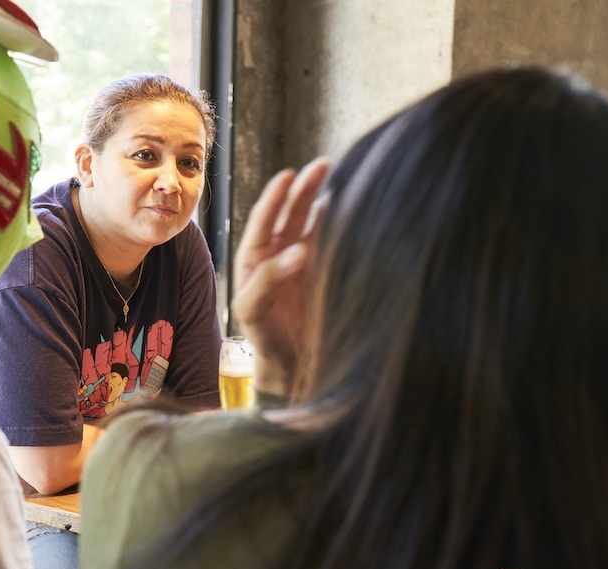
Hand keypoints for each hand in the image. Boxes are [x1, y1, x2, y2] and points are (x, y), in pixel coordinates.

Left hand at [231, 157, 328, 395]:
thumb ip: (269, 279)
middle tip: (322, 166)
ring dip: (325, 201)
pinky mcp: (325, 270)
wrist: (289, 363)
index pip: (264, 220)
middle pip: (291, 213)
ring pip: (314, 222)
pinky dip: (341, 225)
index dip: (275, 197)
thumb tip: (298, 251)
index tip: (288, 176)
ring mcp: (303, 260)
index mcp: (255, 258)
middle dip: (305, 189)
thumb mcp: (254, 308)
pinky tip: (354, 210)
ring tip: (342, 178)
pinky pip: (332, 242)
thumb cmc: (263, 335)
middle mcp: (279, 253)